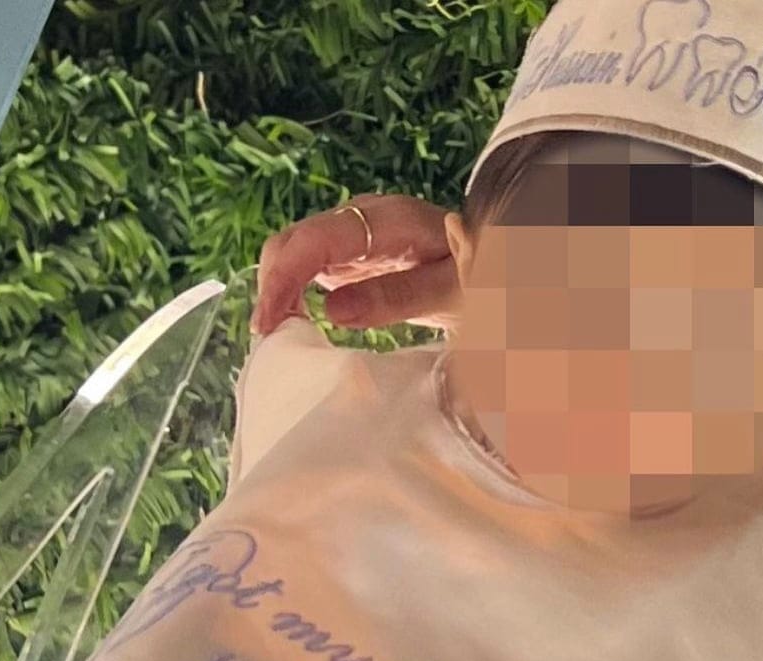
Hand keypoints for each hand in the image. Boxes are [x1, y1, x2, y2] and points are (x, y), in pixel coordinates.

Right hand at [251, 194, 461, 336]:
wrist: (495, 259)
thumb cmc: (480, 276)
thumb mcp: (450, 292)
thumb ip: (397, 297)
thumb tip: (331, 309)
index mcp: (387, 221)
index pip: (315, 241)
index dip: (282, 280)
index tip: (267, 325)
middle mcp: (360, 219)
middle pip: (291, 242)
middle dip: (270, 288)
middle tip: (269, 340)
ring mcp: (351, 234)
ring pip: (291, 253)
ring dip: (276, 293)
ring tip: (278, 337)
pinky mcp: (348, 253)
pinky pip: (305, 267)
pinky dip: (290, 295)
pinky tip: (294, 326)